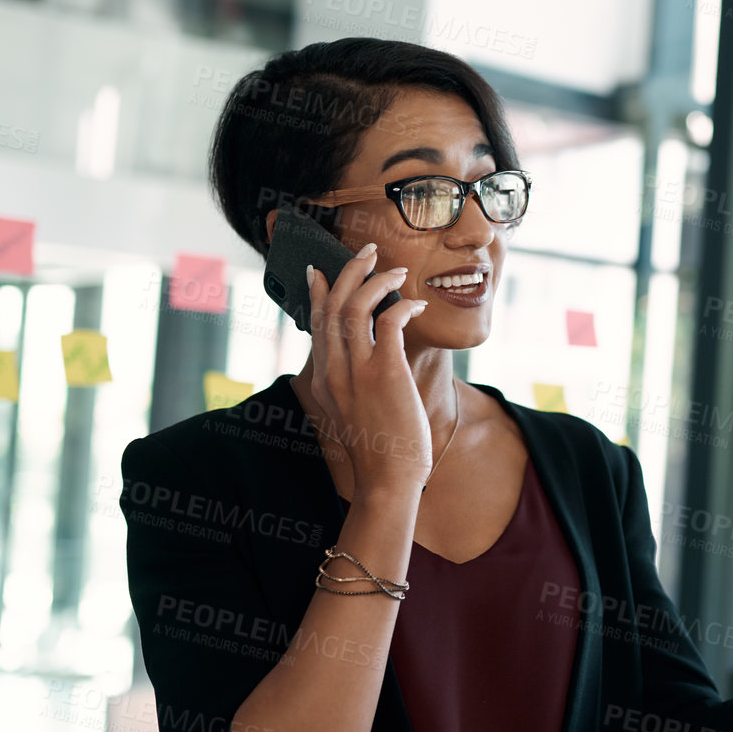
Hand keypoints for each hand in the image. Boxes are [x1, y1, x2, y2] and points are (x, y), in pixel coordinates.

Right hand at [304, 242, 431, 493]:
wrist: (388, 480)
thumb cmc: (380, 449)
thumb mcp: (351, 413)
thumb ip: (349, 384)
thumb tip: (364, 361)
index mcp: (322, 379)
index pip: (315, 323)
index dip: (317, 291)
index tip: (320, 269)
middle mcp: (333, 370)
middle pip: (332, 304)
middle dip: (349, 270)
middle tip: (368, 251)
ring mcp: (356, 371)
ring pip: (355, 305)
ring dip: (377, 280)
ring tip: (397, 269)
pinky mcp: (385, 373)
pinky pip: (389, 322)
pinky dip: (403, 305)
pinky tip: (417, 306)